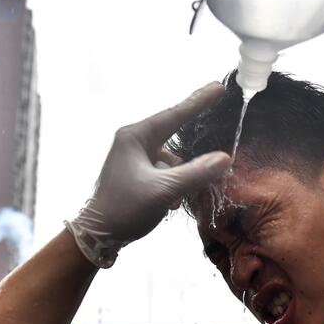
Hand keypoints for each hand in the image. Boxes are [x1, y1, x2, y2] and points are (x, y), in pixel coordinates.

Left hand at [66, 82, 229, 265]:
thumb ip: (196, 173)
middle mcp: (133, 142)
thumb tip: (225, 158)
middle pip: (174, 138)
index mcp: (135, 137)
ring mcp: (133, 158)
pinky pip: (164, 172)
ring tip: (174, 199)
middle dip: (190, 156)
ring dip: (180, 177)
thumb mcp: (164, 191)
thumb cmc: (125, 208)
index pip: (174, 115)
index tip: (218, 87)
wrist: (98, 235)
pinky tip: (170, 203)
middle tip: (210, 156)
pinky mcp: (136, 174)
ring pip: (171, 161)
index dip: (199, 101)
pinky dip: (172, 185)